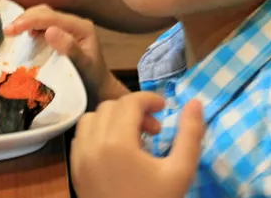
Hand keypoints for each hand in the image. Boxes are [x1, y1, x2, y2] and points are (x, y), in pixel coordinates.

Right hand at [5, 4, 123, 100]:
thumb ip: (69, 48)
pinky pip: (43, 25)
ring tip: (11, 32)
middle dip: (25, 18)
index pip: (51, 17)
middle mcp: (75, 23)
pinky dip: (30, 27)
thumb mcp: (83, 66)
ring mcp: (68, 27)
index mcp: (81, 27)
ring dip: (26, 21)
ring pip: (43, 16)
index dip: (29, 21)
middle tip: (7, 31)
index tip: (10, 30)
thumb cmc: (91, 80)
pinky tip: (22, 36)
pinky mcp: (61, 34)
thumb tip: (49, 31)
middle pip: (46, 12)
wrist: (98, 89)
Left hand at [71, 93, 204, 197]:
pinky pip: (82, 138)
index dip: (150, 99)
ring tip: (134, 140)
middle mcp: (92, 144)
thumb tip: (195, 102)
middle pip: (110, 107)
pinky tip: (117, 152)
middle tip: (154, 131)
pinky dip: (98, 134)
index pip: (130, 102)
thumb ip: (190, 134)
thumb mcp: (181, 171)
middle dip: (134, 111)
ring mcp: (80, 158)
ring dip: (113, 120)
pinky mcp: (74, 170)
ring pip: (92, 119)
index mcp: (117, 142)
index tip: (165, 109)